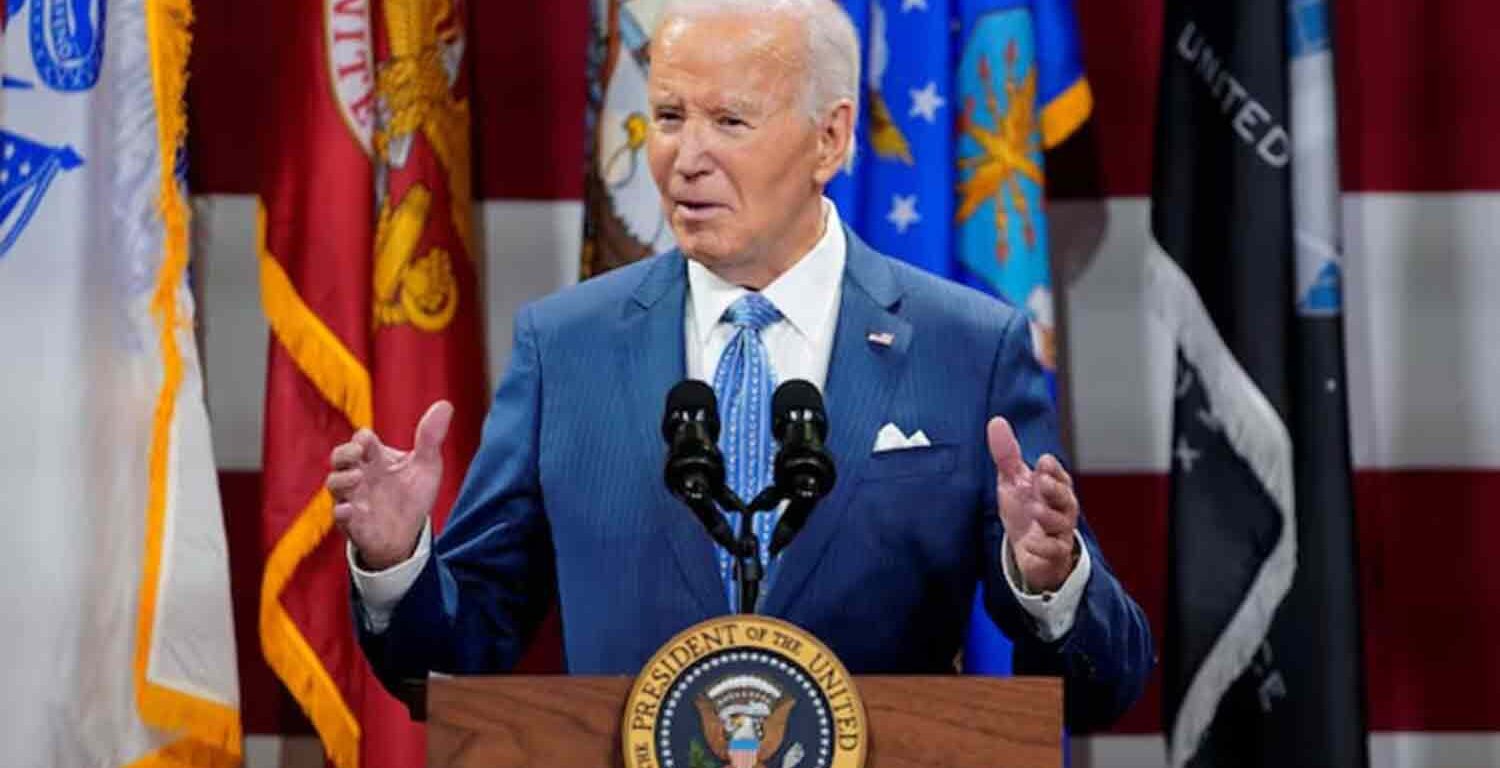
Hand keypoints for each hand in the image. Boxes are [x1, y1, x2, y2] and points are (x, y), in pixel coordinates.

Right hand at [327, 401, 453, 570]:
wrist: (410, 534)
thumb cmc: (412, 496)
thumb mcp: (426, 466)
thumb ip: (431, 437)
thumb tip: (446, 404)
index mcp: (375, 458)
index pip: (362, 440)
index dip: (363, 439)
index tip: (368, 441)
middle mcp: (359, 476)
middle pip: (339, 458)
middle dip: (344, 453)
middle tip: (357, 452)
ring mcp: (353, 498)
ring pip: (334, 484)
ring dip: (342, 479)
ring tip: (358, 477)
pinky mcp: (353, 523)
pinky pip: (340, 517)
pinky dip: (341, 513)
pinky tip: (348, 510)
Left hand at [988, 416, 1079, 592]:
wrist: (1027, 553)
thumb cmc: (1025, 512)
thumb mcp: (1013, 482)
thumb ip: (1007, 454)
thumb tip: (996, 421)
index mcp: (1053, 489)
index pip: (1059, 476)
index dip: (1053, 470)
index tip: (1043, 463)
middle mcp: (1061, 510)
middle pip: (1066, 498)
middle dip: (1055, 489)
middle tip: (1042, 481)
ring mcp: (1058, 533)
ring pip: (1062, 524)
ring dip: (1049, 516)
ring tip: (1036, 510)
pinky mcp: (1053, 555)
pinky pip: (1053, 551)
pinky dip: (1042, 548)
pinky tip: (1030, 544)